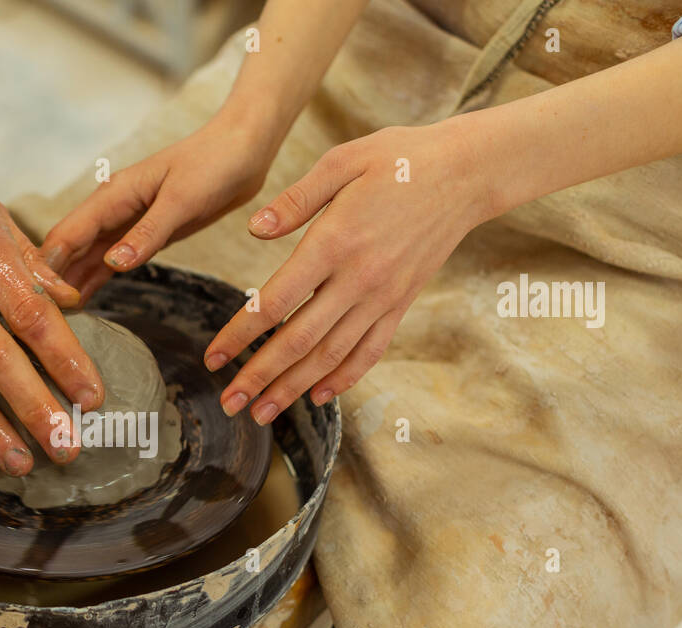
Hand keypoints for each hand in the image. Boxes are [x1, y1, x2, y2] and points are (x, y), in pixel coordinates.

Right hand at [41, 111, 278, 301]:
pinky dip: (92, 280)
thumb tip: (115, 264)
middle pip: (69, 249)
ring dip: (69, 284)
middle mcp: (110, 209)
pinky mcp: (140, 234)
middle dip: (51, 280)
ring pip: (85, 258)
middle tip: (37, 320)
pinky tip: (79, 303)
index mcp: (113, 195)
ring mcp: (123, 223)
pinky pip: (107, 261)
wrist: (241, 151)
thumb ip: (148, 234)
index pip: (67, 234)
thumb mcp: (182, 200)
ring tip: (52, 321)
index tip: (39, 301)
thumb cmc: (213, 165)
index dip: (49, 267)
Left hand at [207, 120, 492, 423]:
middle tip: (228, 404)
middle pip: (299, 341)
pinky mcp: (401, 304)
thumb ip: (296, 199)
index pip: (276, 301)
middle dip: (259, 376)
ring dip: (293, 389)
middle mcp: (358, 279)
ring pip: (331, 355)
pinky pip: (369, 350)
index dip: (241, 333)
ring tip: (261, 414)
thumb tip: (254, 228)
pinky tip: (317, 397)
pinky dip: (343, 378)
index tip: (213, 357)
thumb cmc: (400, 159)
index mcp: (334, 242)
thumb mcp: (343, 161)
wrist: (467, 173)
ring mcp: (382, 297)